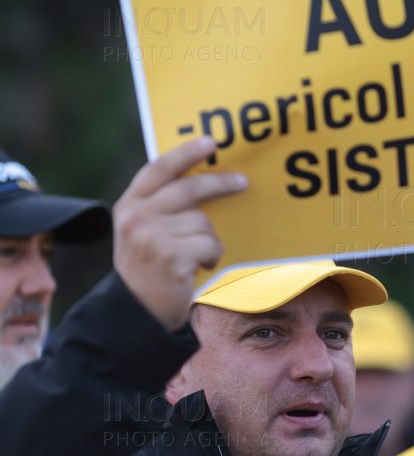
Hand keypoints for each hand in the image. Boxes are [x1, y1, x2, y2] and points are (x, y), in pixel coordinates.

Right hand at [113, 137, 246, 330]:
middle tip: (242, 182)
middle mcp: (137, 217)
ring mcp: (152, 236)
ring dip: (208, 239)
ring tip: (194, 255)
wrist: (137, 312)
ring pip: (204, 221)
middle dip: (220, 183)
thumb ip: (161, 206)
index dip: (185, 153)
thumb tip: (204, 178)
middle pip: (189, 188)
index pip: (158, 169)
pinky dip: (212, 256)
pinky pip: (210, 244)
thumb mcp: (143, 231)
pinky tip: (198, 266)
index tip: (209, 143)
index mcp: (129, 205)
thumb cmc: (149, 268)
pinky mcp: (171, 256)